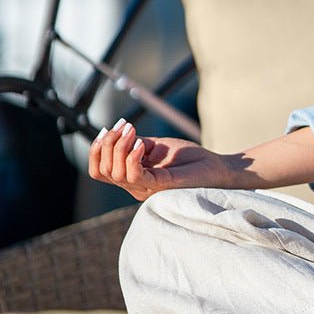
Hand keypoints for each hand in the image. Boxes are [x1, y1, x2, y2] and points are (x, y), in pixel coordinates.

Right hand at [88, 119, 230, 201]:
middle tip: (125, 125)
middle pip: (103, 171)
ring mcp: (146, 188)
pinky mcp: (160, 185)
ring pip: (115, 173)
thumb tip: (119, 132)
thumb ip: (136, 143)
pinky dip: (132, 157)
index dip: (97, 149)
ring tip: (133, 131)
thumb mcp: (157, 147)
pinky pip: (135, 175)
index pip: (99, 171)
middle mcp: (135, 186)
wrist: (217, 168)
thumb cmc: (189, 158)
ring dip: (119, 147)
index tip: (110, 127)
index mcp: (132, 177)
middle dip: (107, 144)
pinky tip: (141, 143)